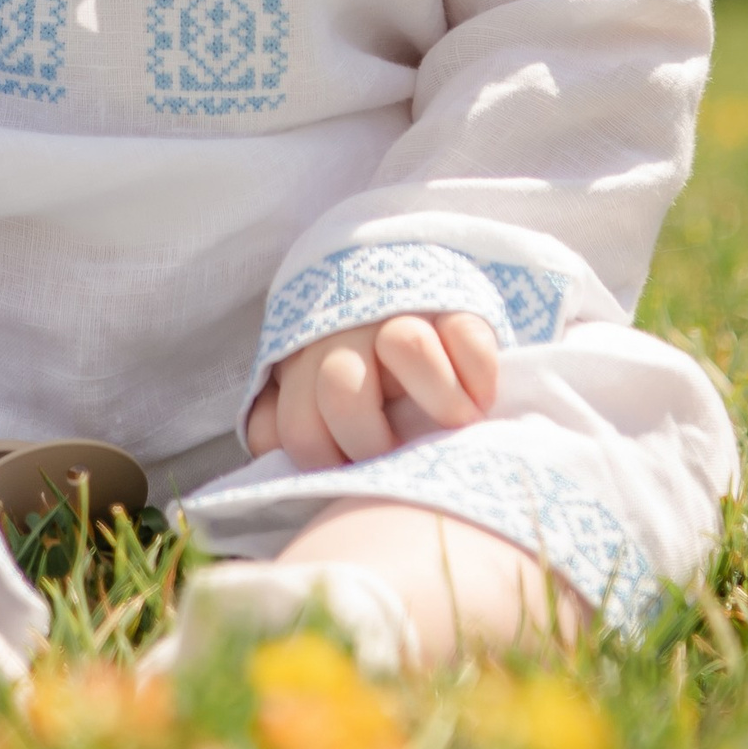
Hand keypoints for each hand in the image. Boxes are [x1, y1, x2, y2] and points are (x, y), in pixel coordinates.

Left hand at [245, 313, 497, 468]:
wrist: (395, 277)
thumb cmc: (351, 362)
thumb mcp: (303, 387)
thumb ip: (281, 417)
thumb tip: (268, 448)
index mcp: (301, 360)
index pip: (296, 428)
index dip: (325, 462)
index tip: (353, 471)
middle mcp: (345, 330)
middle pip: (342, 389)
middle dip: (371, 440)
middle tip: (398, 453)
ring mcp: (401, 309)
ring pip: (407, 345)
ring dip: (438, 400)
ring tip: (454, 426)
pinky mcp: (455, 301)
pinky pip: (467, 337)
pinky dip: (478, 376)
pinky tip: (479, 397)